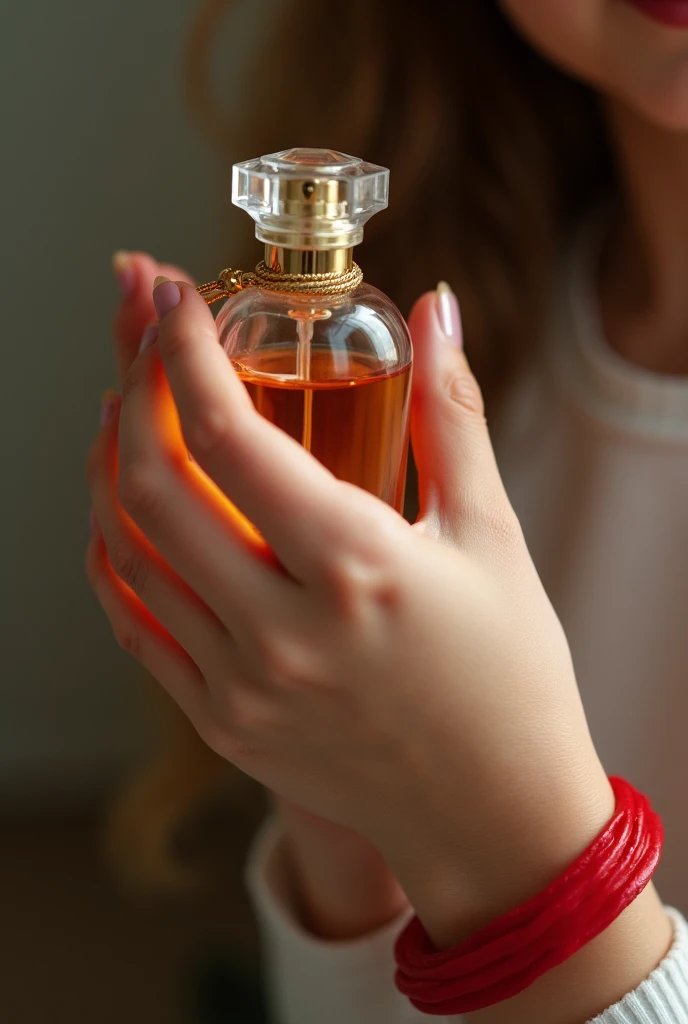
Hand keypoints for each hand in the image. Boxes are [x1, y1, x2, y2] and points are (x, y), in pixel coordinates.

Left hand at [87, 275, 611, 949]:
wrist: (492, 810)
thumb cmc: (508, 673)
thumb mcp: (492, 536)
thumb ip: (452, 414)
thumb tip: (437, 311)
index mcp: (358, 569)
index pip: (231, 436)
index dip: (185, 353)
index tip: (179, 302)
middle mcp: (284, 631)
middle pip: (155, 484)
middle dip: (132, 388)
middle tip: (142, 337)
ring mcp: (242, 686)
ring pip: (127, 550)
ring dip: (110, 464)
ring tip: (125, 407)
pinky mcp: (222, 723)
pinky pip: (135, 622)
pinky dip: (113, 551)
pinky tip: (122, 507)